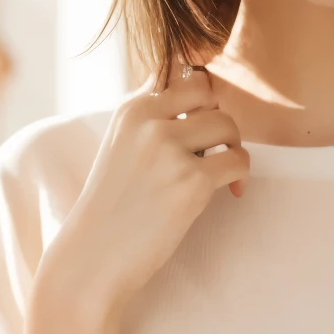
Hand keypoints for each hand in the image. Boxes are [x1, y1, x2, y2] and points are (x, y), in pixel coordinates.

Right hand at [36, 68, 248, 321]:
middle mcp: (148, 122)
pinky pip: (238, 161)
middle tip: (212, 150)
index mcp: (130, 109)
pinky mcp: (191, 182)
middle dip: (217, 120)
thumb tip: (190, 75)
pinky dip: (241, 176)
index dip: (201, 100)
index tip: (200, 127)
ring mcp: (169, 151)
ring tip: (221, 173)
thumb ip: (151, 114)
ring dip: (232, 148)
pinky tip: (230, 192)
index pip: (185, 77)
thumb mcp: (121, 145)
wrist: (92, 258)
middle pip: (210, 95)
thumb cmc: (112, 205)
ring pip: (228, 126)